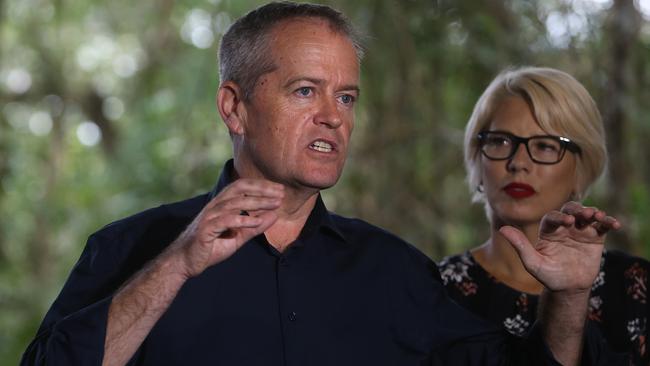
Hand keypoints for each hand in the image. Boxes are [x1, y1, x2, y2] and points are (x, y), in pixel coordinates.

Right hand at [169, 179, 283, 277]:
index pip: (242, 187)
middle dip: (261, 189)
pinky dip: (241, 221)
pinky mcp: (205, 230)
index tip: (280, 190)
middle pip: (239, 189)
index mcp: (222, 204)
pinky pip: (224, 221)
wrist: (185, 262)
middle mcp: (215, 206)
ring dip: (256, 203)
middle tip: (281, 193)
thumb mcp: (238, 237)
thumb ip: (255, 227)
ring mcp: (209, 216)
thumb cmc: (211, 247)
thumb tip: (275, 215)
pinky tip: (255, 223)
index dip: (261, 186)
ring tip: (273, 205)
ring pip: (234, 203)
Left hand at [500, 201, 620, 291]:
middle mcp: (564, 227)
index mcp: (548, 231)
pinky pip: (602, 225)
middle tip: (585, 214)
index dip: (558, 217)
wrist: (569, 288)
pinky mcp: (595, 237)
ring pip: (587, 215)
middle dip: (577, 209)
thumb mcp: (533, 263)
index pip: (552, 218)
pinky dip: (608, 222)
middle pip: (570, 210)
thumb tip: (502, 230)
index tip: (567, 222)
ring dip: (593, 212)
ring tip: (599, 216)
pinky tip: (614, 224)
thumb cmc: (548, 275)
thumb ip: (520, 246)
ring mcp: (580, 230)